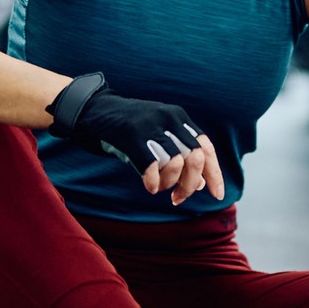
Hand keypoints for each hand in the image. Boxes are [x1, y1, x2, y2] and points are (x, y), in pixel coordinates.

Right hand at [48, 75, 226, 205]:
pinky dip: (152, 182)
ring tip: (158, 188)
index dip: (214, 173)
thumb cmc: (125, 130)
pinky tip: (148, 187)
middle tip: (177, 198)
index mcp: (178, 117)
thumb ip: (180, 156)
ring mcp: (149, 125)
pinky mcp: (130, 134)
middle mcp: (168, 118)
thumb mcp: (157, 138)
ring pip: (175, 163)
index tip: (216, 195)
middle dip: (190, 184)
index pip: (206, 147)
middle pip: (194, 157)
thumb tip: (202, 184)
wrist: (91, 109)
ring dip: (169, 184)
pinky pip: (150, 165)